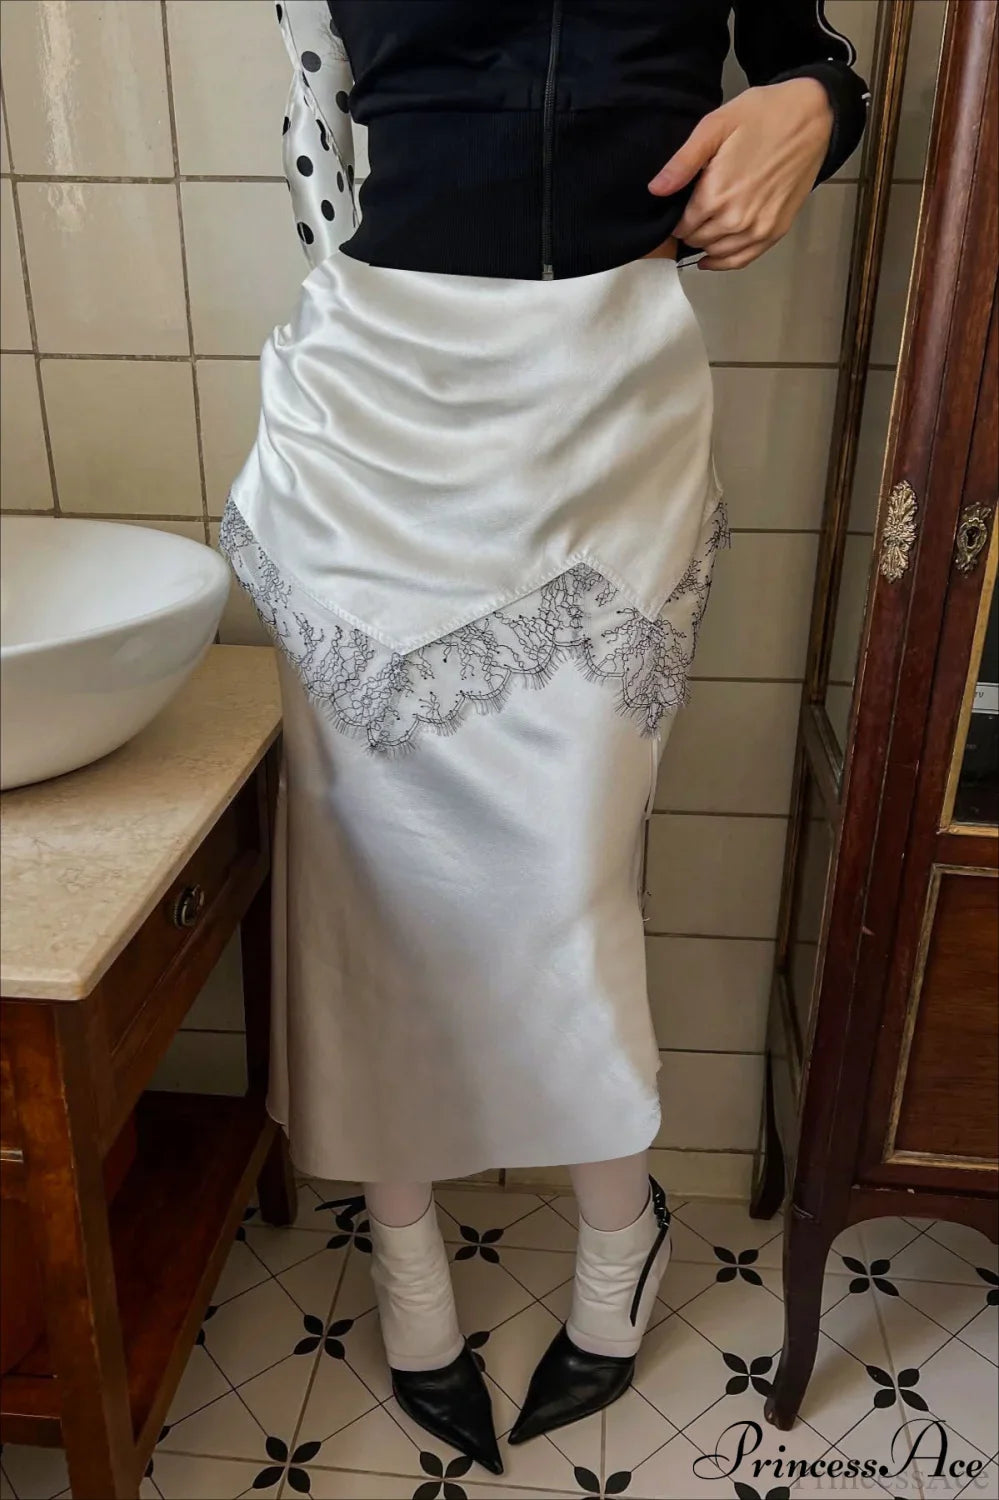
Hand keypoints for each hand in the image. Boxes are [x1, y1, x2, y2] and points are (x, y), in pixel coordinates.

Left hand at [648, 78, 832, 269]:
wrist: (811, 117)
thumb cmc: (762, 115)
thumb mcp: (715, 126)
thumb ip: (683, 162)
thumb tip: (655, 190)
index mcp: (715, 195)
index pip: (680, 226)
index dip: (674, 217)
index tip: (677, 206)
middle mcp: (735, 219)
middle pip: (696, 240)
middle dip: (689, 229)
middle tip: (691, 213)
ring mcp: (758, 229)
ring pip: (716, 252)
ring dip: (705, 244)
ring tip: (702, 228)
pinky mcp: (775, 231)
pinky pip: (742, 259)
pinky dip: (723, 261)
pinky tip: (711, 258)